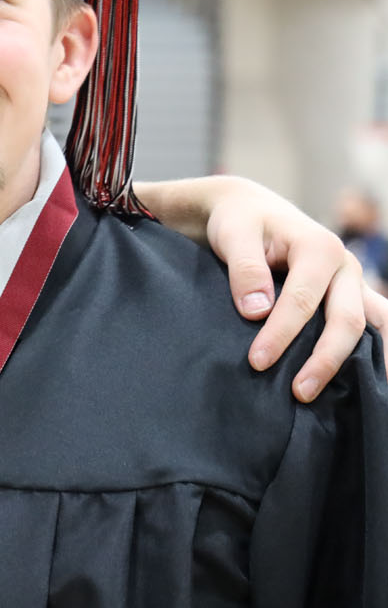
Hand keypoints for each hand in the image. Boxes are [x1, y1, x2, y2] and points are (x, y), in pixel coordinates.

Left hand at [198, 177, 376, 400]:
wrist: (251, 210)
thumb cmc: (240, 222)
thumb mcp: (233, 236)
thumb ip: (244, 270)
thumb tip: (256, 311)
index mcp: (318, 247)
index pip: (303, 301)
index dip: (281, 334)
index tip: (257, 361)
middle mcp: (345, 266)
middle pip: (347, 321)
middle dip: (325, 359)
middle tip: (299, 392)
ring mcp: (353, 282)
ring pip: (373, 326)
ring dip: (364, 362)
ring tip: (356, 396)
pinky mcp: (350, 295)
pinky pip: (373, 326)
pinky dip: (375, 352)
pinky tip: (367, 381)